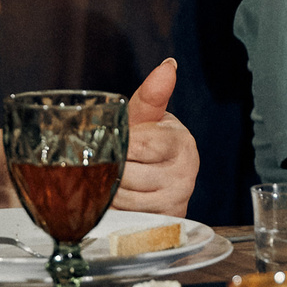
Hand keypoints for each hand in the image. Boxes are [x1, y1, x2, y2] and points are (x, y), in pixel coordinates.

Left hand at [115, 57, 198, 213]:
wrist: (162, 173)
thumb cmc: (150, 140)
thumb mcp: (148, 117)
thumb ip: (152, 95)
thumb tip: (168, 66)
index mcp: (181, 143)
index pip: (139, 144)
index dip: (116, 143)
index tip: (105, 141)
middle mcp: (185, 173)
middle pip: (128, 173)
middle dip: (109, 166)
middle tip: (102, 161)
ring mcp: (176, 199)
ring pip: (124, 197)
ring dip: (107, 188)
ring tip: (108, 177)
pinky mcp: (163, 219)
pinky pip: (127, 215)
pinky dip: (113, 207)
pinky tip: (113, 196)